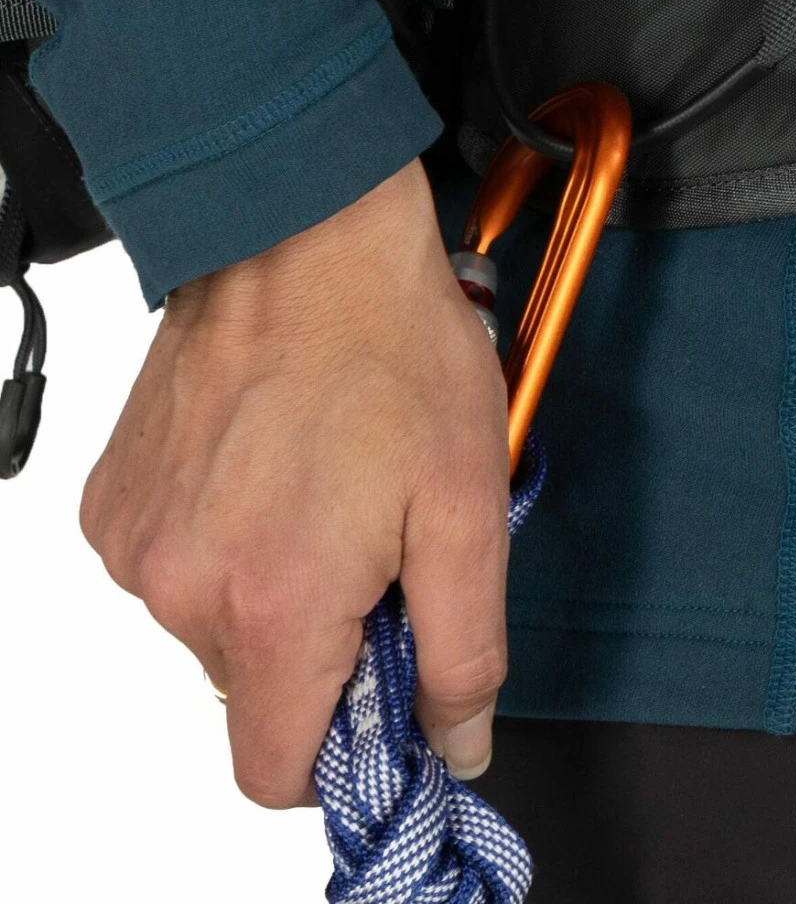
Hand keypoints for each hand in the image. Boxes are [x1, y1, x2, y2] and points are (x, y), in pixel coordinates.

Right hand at [80, 159, 511, 806]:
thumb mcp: (470, 505)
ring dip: (279, 582)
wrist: (305, 233)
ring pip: (217, 621)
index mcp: (273, 606)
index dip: (344, 749)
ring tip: (334, 484)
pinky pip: (178, 561)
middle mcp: (182, 588)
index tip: (390, 687)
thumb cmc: (393, 350)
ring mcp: (138, 539)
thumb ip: (463, 647)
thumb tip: (455, 741)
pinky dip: (231, 535)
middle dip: (326, 643)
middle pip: (256, 689)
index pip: (275, 771)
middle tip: (383, 544)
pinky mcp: (115, 495)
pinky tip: (280, 462)